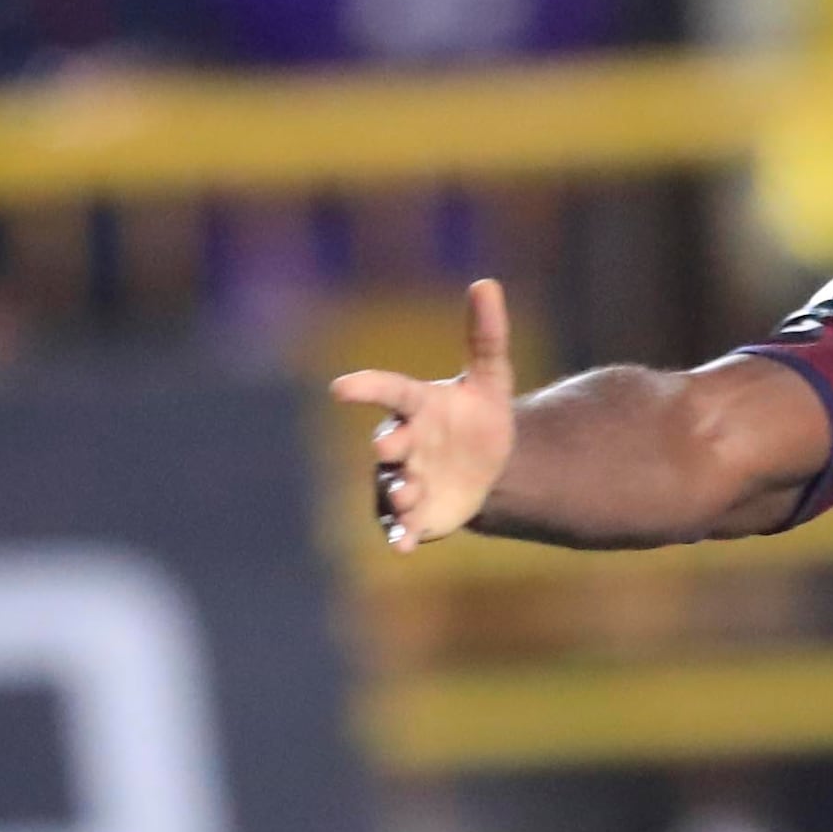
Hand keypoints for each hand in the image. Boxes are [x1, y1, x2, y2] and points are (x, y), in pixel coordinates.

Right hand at [333, 278, 521, 549]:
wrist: (489, 468)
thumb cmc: (479, 416)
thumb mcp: (491, 378)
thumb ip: (486, 335)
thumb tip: (486, 283)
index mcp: (416, 406)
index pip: (388, 391)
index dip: (366, 388)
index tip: (341, 388)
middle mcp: (403, 442)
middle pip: (388, 444)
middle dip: (387, 446)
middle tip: (388, 448)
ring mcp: (404, 479)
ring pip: (390, 486)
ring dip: (396, 492)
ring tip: (407, 495)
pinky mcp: (414, 515)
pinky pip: (400, 526)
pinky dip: (399, 536)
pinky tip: (403, 547)